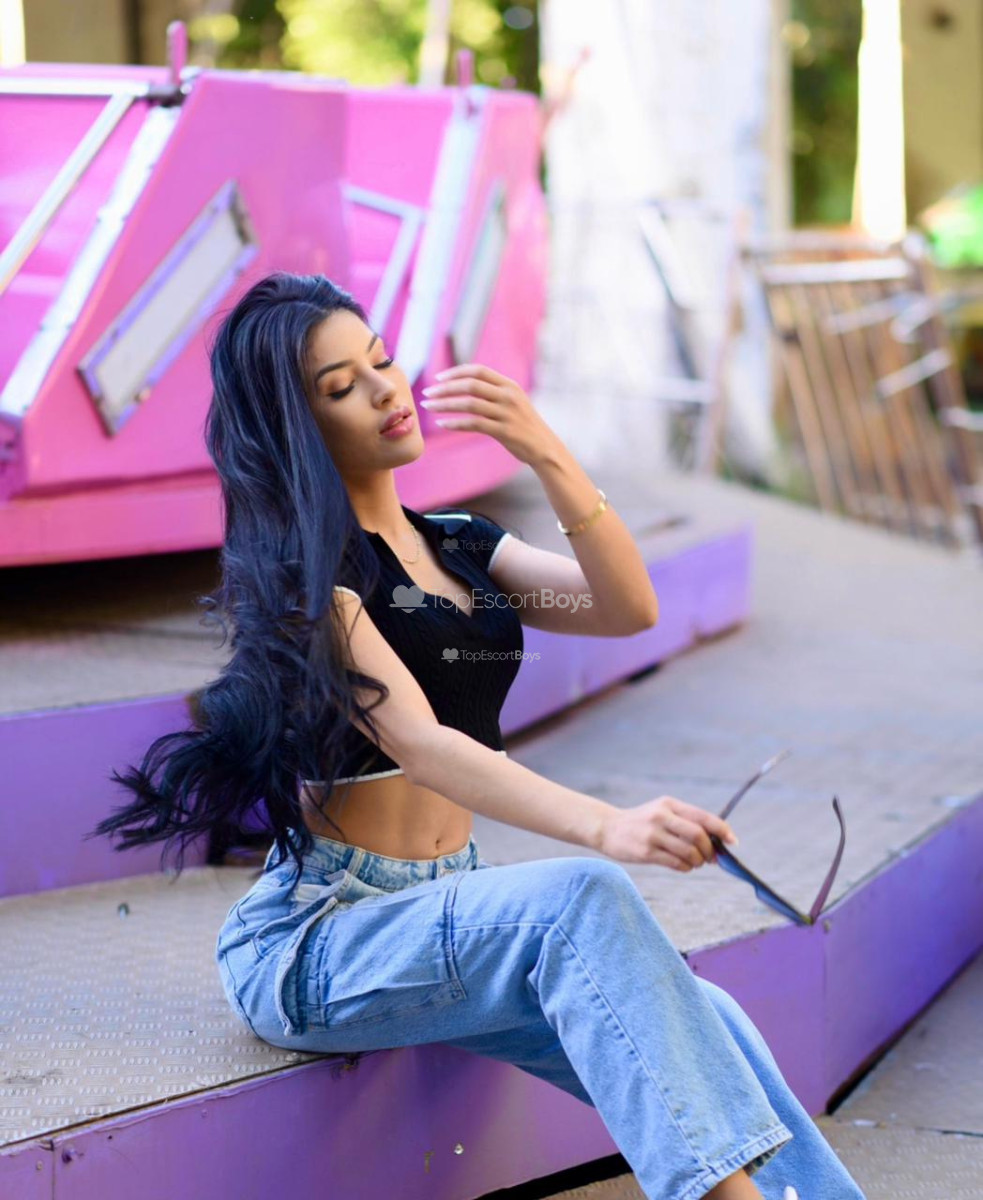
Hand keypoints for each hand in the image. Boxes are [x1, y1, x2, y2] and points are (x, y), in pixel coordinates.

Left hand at [420, 363, 563, 466]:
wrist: (544, 447)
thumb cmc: (524, 425)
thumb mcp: (513, 401)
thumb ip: (494, 392)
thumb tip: (465, 384)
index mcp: (509, 385)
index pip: (478, 370)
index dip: (456, 372)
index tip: (437, 378)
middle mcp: (508, 396)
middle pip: (470, 385)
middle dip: (445, 388)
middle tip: (426, 394)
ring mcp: (507, 413)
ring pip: (469, 404)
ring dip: (445, 404)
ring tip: (429, 407)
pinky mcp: (504, 431)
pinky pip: (473, 424)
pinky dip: (455, 423)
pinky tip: (442, 424)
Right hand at [598, 796, 739, 871]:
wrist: (607, 828)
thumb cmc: (641, 822)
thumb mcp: (661, 812)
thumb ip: (686, 822)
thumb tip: (716, 841)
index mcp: (669, 804)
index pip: (703, 817)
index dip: (722, 830)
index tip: (733, 841)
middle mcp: (661, 817)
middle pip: (698, 835)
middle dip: (710, 850)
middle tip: (710, 858)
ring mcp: (653, 835)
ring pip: (689, 852)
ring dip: (698, 861)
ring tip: (696, 862)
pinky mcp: (646, 852)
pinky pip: (676, 864)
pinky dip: (686, 868)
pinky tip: (684, 866)